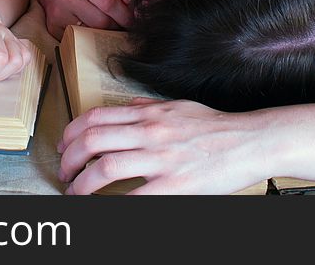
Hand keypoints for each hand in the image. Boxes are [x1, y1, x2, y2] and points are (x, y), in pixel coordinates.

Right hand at [44, 0, 133, 39]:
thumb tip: (127, 2)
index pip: (109, 3)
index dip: (124, 15)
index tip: (130, 21)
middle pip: (101, 21)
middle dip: (115, 26)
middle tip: (118, 26)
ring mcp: (59, 15)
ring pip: (91, 33)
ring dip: (104, 34)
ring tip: (106, 29)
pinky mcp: (54, 29)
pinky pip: (79, 39)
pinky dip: (90, 39)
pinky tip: (93, 33)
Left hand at [57, 98, 266, 194]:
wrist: (251, 141)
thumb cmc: (217, 126)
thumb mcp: (177, 106)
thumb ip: (146, 108)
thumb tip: (123, 109)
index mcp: (148, 113)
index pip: (95, 118)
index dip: (71, 133)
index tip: (63, 146)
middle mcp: (149, 132)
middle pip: (92, 141)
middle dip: (69, 159)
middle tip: (64, 173)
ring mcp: (161, 158)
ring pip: (105, 168)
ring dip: (83, 184)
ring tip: (76, 193)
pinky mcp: (175, 185)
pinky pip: (134, 197)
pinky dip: (113, 205)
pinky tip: (104, 209)